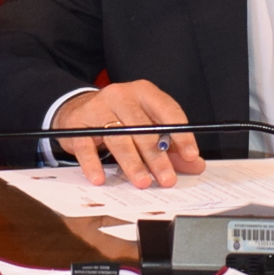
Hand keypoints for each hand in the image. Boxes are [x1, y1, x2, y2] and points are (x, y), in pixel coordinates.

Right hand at [52, 80, 204, 188]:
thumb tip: (195, 164)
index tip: (190, 155)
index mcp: (143, 92)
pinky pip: (86, 146)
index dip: (180, 134)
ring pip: (118, 138)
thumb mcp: (146, 126)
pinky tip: (100, 178)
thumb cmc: (118, 119)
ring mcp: (97, 108)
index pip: (167, 110)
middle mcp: (121, 95)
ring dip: (132, 163)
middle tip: (167, 179)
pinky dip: (93, 164)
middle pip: (142, 128)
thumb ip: (171, 146)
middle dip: (157, 156)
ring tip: (143, 182)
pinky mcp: (77, 125)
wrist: (77, 109)